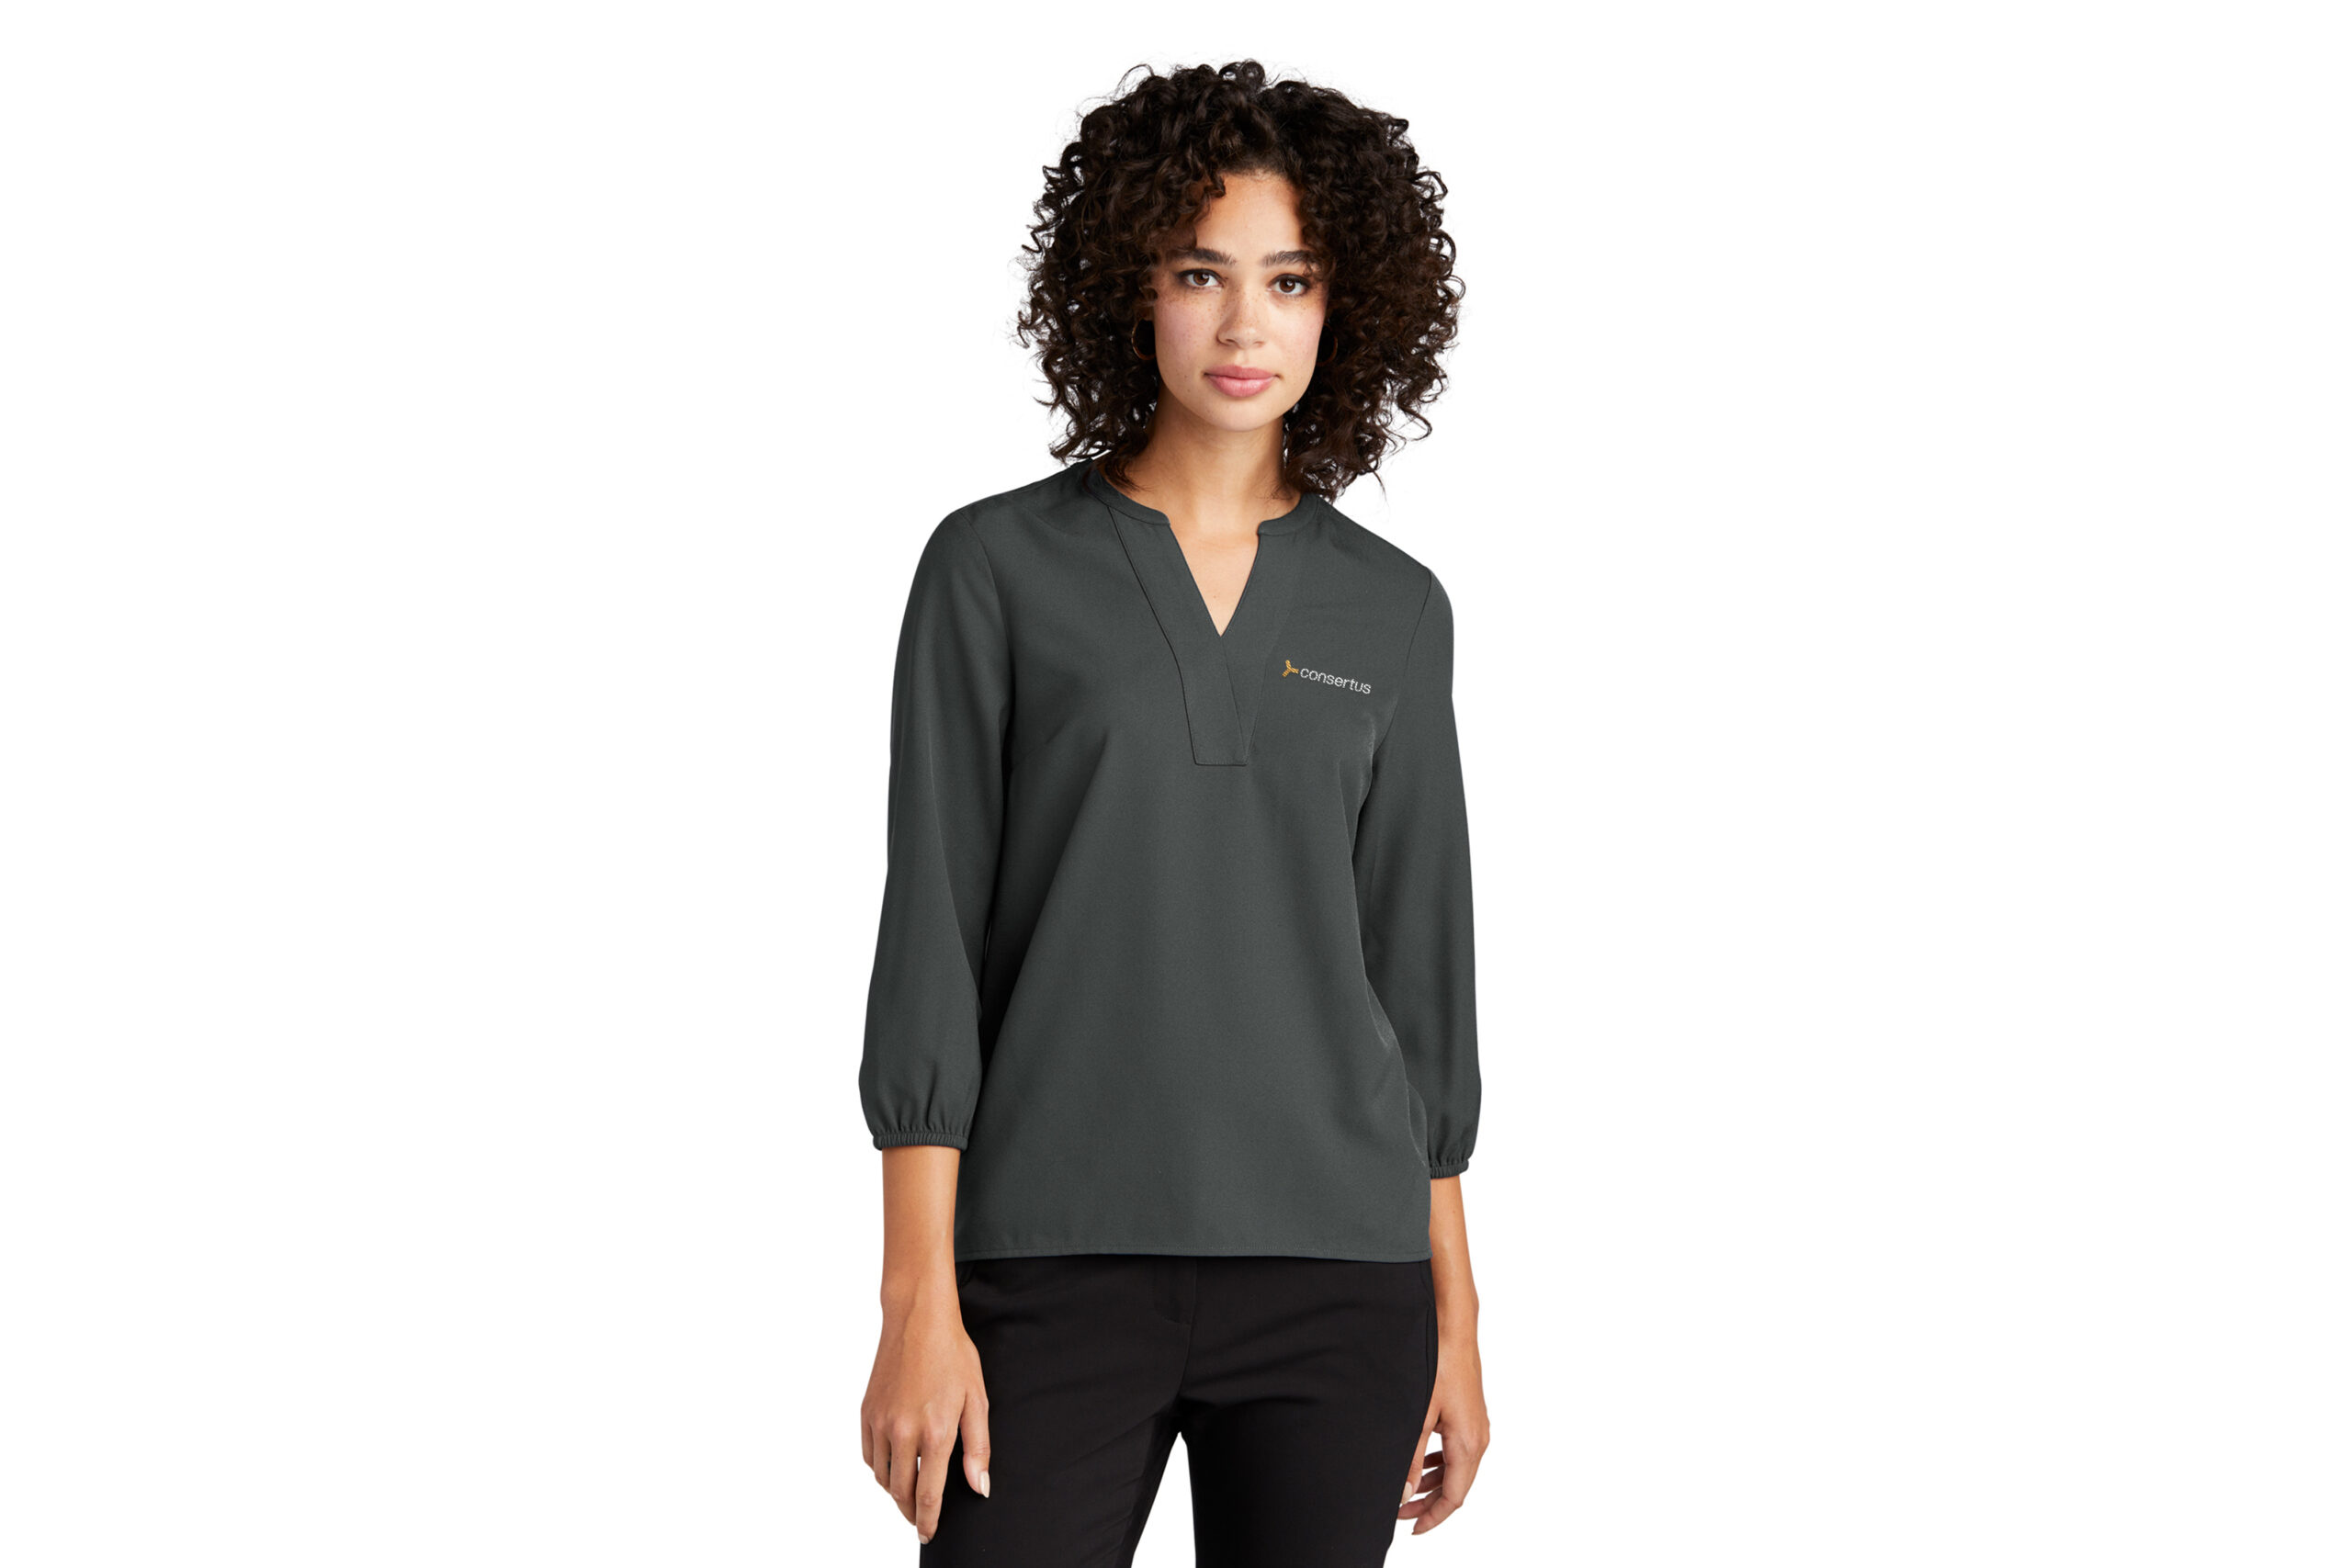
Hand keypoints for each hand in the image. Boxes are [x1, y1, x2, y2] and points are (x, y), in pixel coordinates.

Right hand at [860, 1278, 990, 1545]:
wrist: (917, 1319)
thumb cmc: (952, 1355)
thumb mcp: (976, 1400)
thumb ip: (978, 1449)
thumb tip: (980, 1487)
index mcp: (935, 1431)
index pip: (928, 1495)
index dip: (929, 1521)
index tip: (929, 1535)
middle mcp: (903, 1431)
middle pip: (901, 1492)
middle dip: (912, 1512)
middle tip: (922, 1520)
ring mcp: (880, 1422)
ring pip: (882, 1477)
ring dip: (895, 1492)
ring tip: (909, 1493)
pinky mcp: (866, 1412)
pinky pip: (869, 1455)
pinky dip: (880, 1468)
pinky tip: (894, 1466)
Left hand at [1398, 1319, 1488, 1533]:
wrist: (1454, 1328)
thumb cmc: (1440, 1362)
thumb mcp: (1418, 1415)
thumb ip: (1411, 1458)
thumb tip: (1405, 1493)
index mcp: (1468, 1443)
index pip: (1454, 1497)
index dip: (1433, 1517)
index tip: (1412, 1528)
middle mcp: (1479, 1438)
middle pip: (1457, 1487)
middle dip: (1429, 1503)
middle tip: (1400, 1511)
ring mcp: (1477, 1426)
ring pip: (1457, 1469)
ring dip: (1434, 1484)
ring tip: (1407, 1491)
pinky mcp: (1471, 1415)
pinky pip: (1457, 1450)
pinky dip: (1440, 1464)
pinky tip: (1422, 1463)